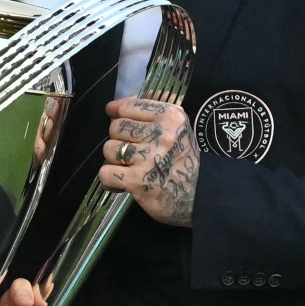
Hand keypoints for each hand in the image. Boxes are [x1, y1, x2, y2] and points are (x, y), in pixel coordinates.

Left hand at [101, 97, 200, 226]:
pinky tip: (122, 183)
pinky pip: (105, 173)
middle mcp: (162, 135)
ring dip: (114, 161)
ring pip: (109, 149)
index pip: (128, 107)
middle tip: (132, 153)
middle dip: (120, 140)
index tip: (118, 121)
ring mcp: (150, 158)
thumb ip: (148, 114)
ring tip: (129, 168)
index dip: (119, 115)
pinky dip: (110, 180)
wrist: (198, 199)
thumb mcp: (176, 129)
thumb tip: (112, 107)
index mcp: (171, 117)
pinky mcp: (138, 181)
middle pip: (116, 128)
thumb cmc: (183, 161)